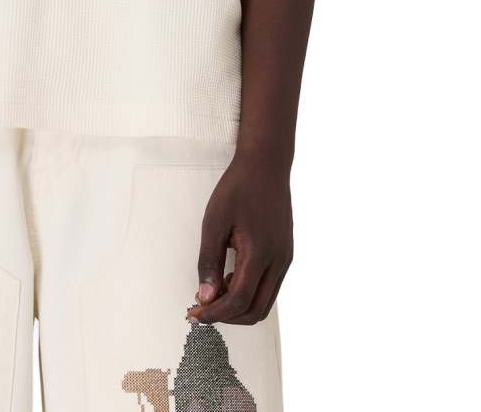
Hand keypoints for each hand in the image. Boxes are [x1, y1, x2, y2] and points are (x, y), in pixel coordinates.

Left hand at [187, 149, 292, 324]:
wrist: (266, 164)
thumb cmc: (238, 188)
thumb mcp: (214, 222)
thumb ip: (209, 261)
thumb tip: (205, 297)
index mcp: (260, 253)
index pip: (239, 301)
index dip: (215, 313)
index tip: (195, 313)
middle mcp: (279, 261)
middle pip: (256, 310)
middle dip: (227, 316)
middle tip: (202, 307)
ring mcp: (285, 258)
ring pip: (264, 301)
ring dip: (239, 306)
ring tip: (214, 291)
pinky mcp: (285, 254)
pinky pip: (269, 286)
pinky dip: (249, 292)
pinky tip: (230, 276)